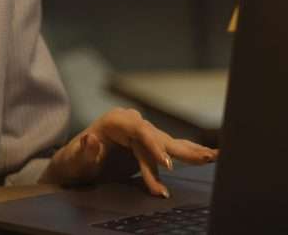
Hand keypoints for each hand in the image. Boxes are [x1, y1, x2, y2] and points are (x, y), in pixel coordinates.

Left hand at [40, 107, 216, 197]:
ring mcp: (140, 132)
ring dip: (190, 153)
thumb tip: (91, 140)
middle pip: (158, 136)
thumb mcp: (75, 161)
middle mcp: (130, 122)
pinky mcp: (146, 145)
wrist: (74, 165)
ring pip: (167, 143)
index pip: (139, 131)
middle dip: (180, 150)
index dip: (154, 147)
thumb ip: (84, 152)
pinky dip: (186, 154)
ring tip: (214, 157)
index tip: (167, 165)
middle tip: (203, 159)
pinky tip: (207, 156)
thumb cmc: (74, 163)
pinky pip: (168, 149)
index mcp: (114, 121)